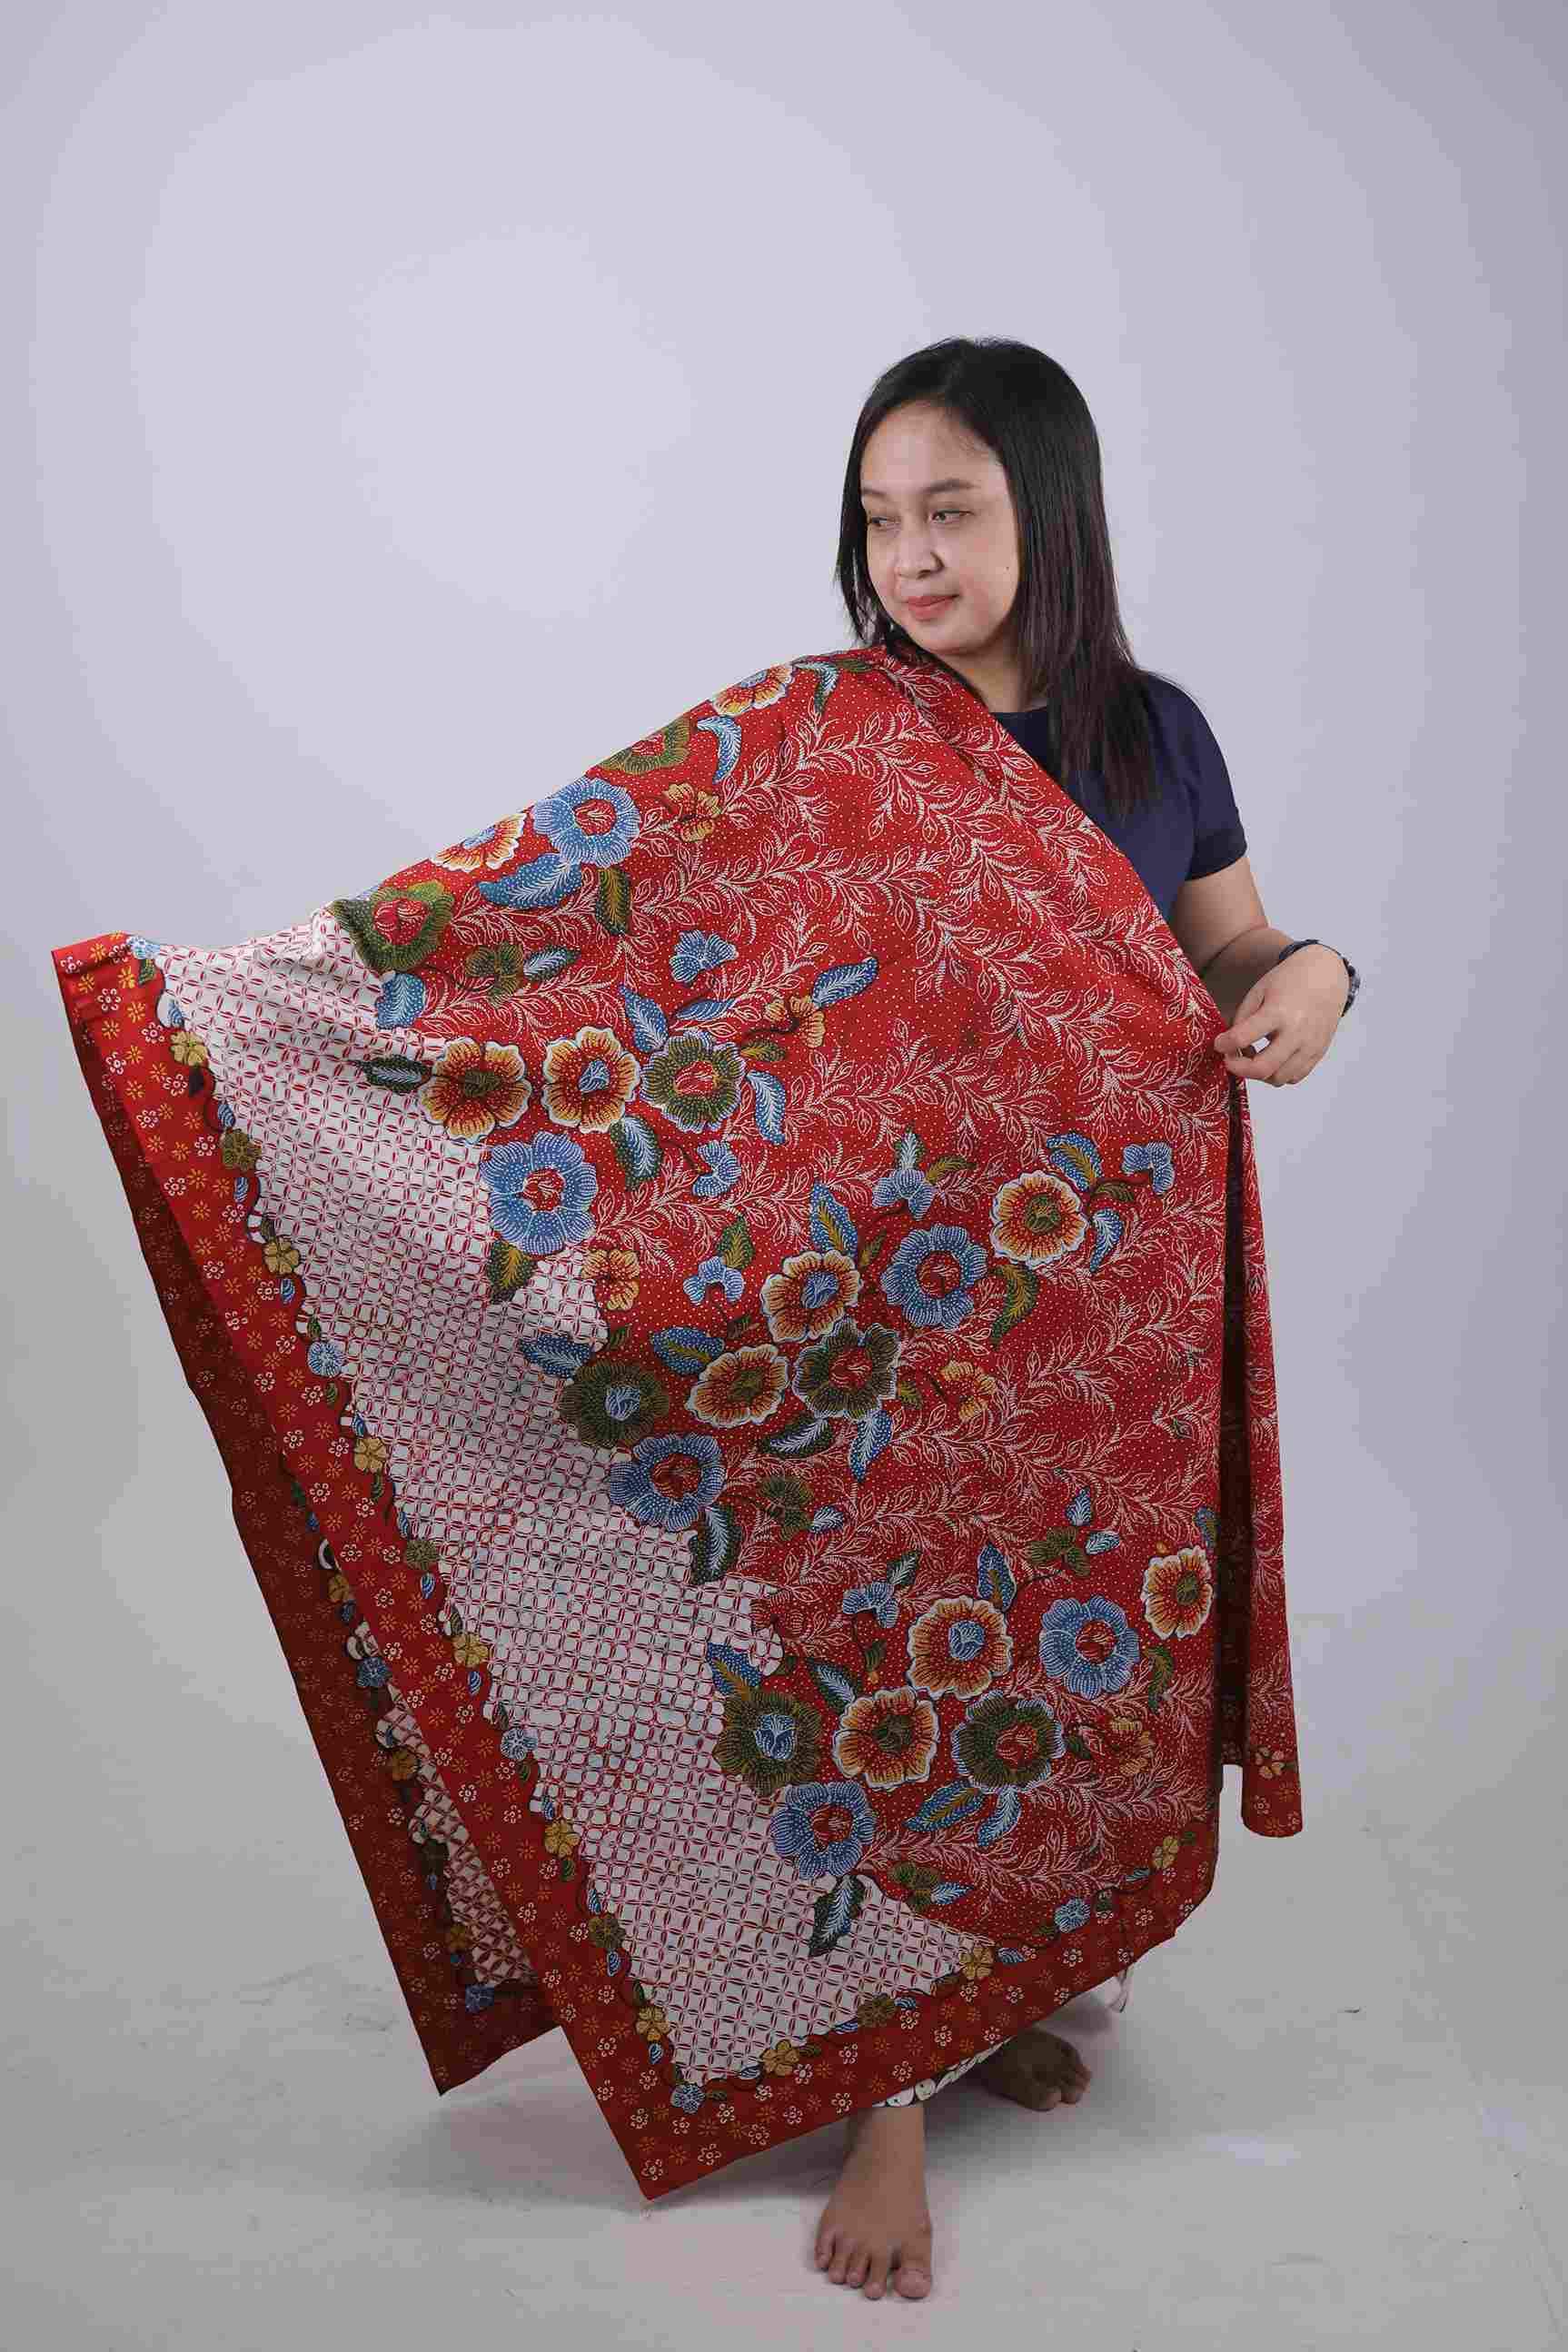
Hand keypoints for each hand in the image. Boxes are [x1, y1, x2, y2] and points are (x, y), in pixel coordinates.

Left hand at [1211, 946, 1348, 1084]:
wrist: (1326, 975)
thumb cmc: (1290, 980)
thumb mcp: (1258, 991)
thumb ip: (1242, 1018)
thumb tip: (1230, 1045)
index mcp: (1278, 1012)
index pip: (1242, 1038)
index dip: (1223, 1044)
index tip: (1219, 1043)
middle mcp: (1297, 1033)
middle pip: (1262, 1069)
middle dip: (1238, 1068)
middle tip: (1231, 1059)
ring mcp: (1310, 1046)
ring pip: (1278, 1079)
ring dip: (1259, 1074)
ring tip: (1253, 1057)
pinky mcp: (1318, 1053)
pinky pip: (1295, 1077)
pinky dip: (1279, 1073)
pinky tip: (1272, 1058)